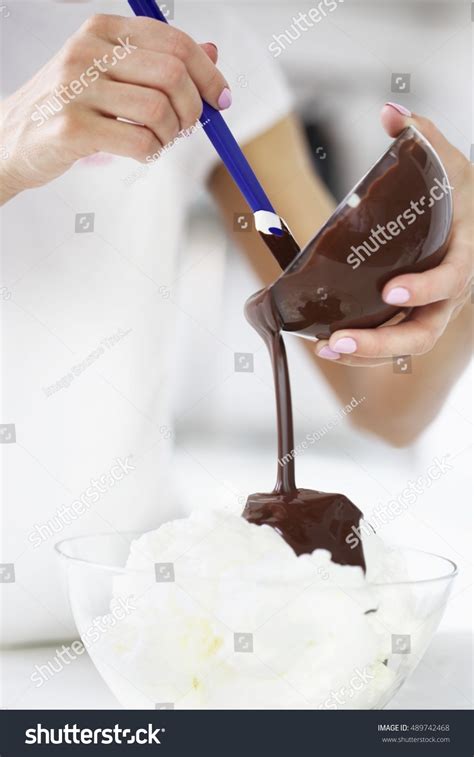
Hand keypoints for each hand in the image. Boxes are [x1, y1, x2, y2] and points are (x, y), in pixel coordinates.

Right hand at [0, 14, 229, 202]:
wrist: (11, 139)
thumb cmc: (70, 106)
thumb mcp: (111, 72)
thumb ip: (158, 61)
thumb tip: (212, 53)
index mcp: (103, 30)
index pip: (175, 43)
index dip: (208, 75)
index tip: (221, 100)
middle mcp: (88, 51)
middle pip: (173, 75)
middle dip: (193, 109)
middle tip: (185, 128)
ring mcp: (77, 88)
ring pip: (159, 111)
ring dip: (170, 135)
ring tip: (157, 141)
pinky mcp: (73, 128)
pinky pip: (139, 142)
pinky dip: (152, 153)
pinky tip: (141, 153)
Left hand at [316, 104, 472, 366]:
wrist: (465, 226)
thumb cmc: (457, 197)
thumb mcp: (449, 164)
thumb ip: (424, 138)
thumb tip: (391, 111)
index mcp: (462, 256)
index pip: (451, 280)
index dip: (426, 289)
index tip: (393, 290)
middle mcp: (448, 295)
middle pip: (422, 332)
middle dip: (381, 341)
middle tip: (339, 339)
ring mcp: (429, 312)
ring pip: (403, 345)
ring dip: (364, 352)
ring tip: (325, 347)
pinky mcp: (409, 319)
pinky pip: (388, 342)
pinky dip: (359, 347)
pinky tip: (324, 343)